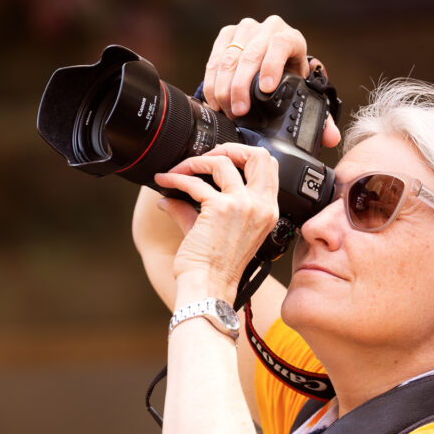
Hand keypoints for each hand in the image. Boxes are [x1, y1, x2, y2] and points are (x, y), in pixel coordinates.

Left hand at [154, 143, 280, 301]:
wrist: (209, 286)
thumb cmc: (217, 267)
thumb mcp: (220, 230)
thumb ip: (201, 206)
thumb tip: (174, 191)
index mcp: (267, 211)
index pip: (269, 167)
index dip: (244, 155)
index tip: (221, 159)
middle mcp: (261, 206)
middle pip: (258, 154)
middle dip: (229, 147)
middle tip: (204, 158)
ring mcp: (243, 205)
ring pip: (222, 161)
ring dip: (194, 162)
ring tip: (177, 171)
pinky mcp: (220, 207)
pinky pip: (194, 181)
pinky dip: (175, 178)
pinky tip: (164, 183)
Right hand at [203, 16, 340, 147]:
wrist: (271, 60)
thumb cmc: (289, 77)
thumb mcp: (304, 92)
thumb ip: (321, 116)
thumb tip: (331, 138)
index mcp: (292, 38)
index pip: (281, 45)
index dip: (272, 66)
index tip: (265, 89)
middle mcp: (269, 28)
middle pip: (251, 53)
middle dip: (241, 86)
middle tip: (239, 112)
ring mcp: (246, 30)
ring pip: (230, 57)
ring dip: (224, 86)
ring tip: (225, 110)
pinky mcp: (227, 35)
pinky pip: (215, 58)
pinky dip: (213, 81)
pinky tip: (214, 100)